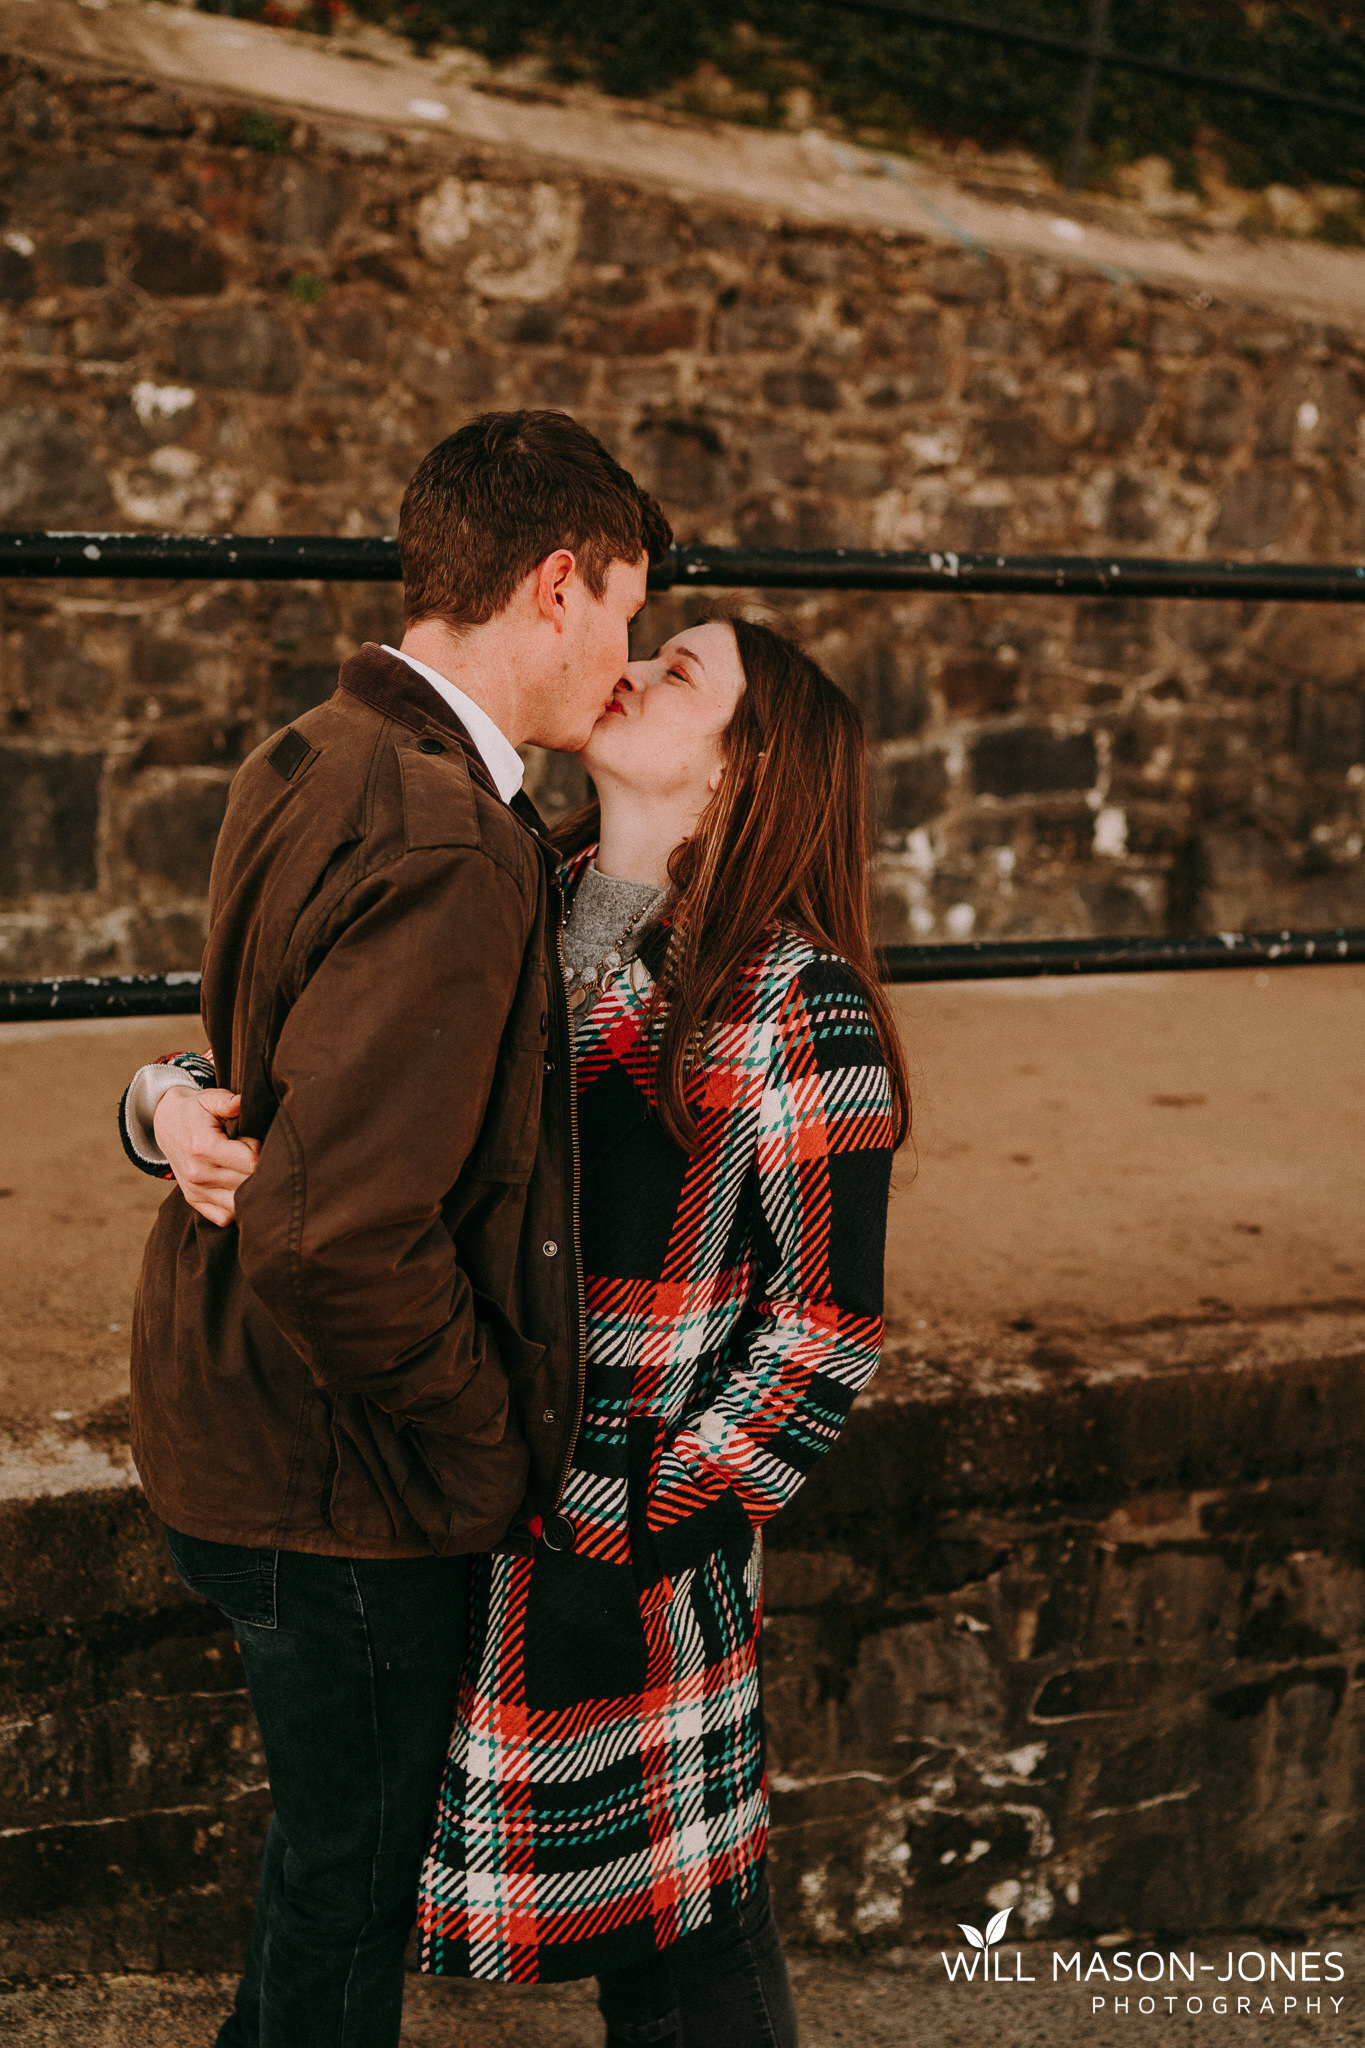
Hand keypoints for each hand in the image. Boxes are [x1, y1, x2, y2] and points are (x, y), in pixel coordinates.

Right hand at [153, 1086, 260, 1226]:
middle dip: (257, 1170)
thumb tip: (245, 1102)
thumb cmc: (194, 1110)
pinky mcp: (194, 1200)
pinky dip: (236, 1207)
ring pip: (238, 1205)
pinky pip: (224, 1217)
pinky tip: (237, 1186)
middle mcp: (198, 1174)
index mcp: (204, 1148)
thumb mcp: (209, 1098)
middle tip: (249, 1153)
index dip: (259, 1150)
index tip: (251, 1140)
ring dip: (248, 1190)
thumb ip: (229, 1101)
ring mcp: (195, 1190)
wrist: (165, 1123)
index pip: (251, 1163)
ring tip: (243, 1169)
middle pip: (247, 1185)